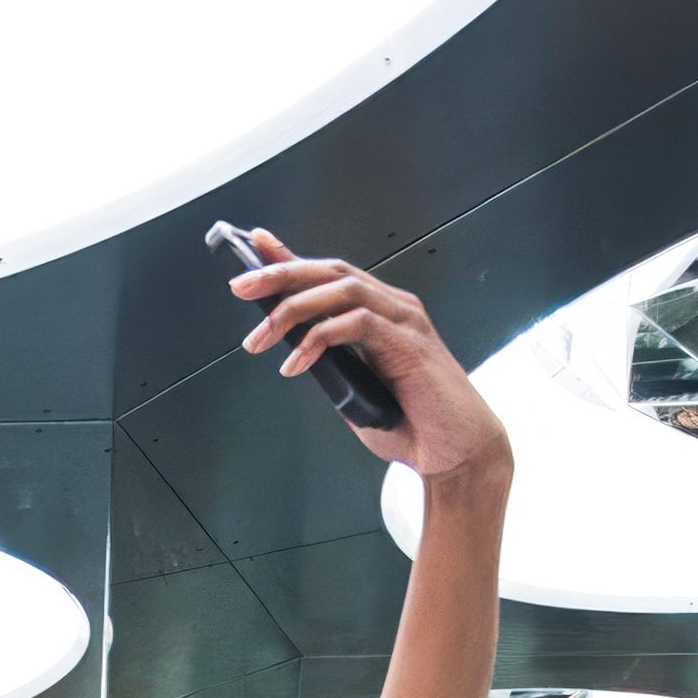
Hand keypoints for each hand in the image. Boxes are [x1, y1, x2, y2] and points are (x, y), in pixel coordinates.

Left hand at [226, 234, 508, 478]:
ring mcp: (404, 320)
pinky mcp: (408, 341)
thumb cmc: (413, 424)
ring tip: (259, 339)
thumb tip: (290, 352)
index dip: (291, 257)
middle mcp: (394, 308)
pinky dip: (319, 339)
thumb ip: (329, 364)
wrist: (456, 453)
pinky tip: (295, 363)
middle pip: (330, 271)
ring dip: (292, 309)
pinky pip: (355, 323)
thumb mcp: (353, 388)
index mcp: (381, 314)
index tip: (255, 244)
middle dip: (281, 274)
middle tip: (241, 287)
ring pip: (340, 288)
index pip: (330, 274)